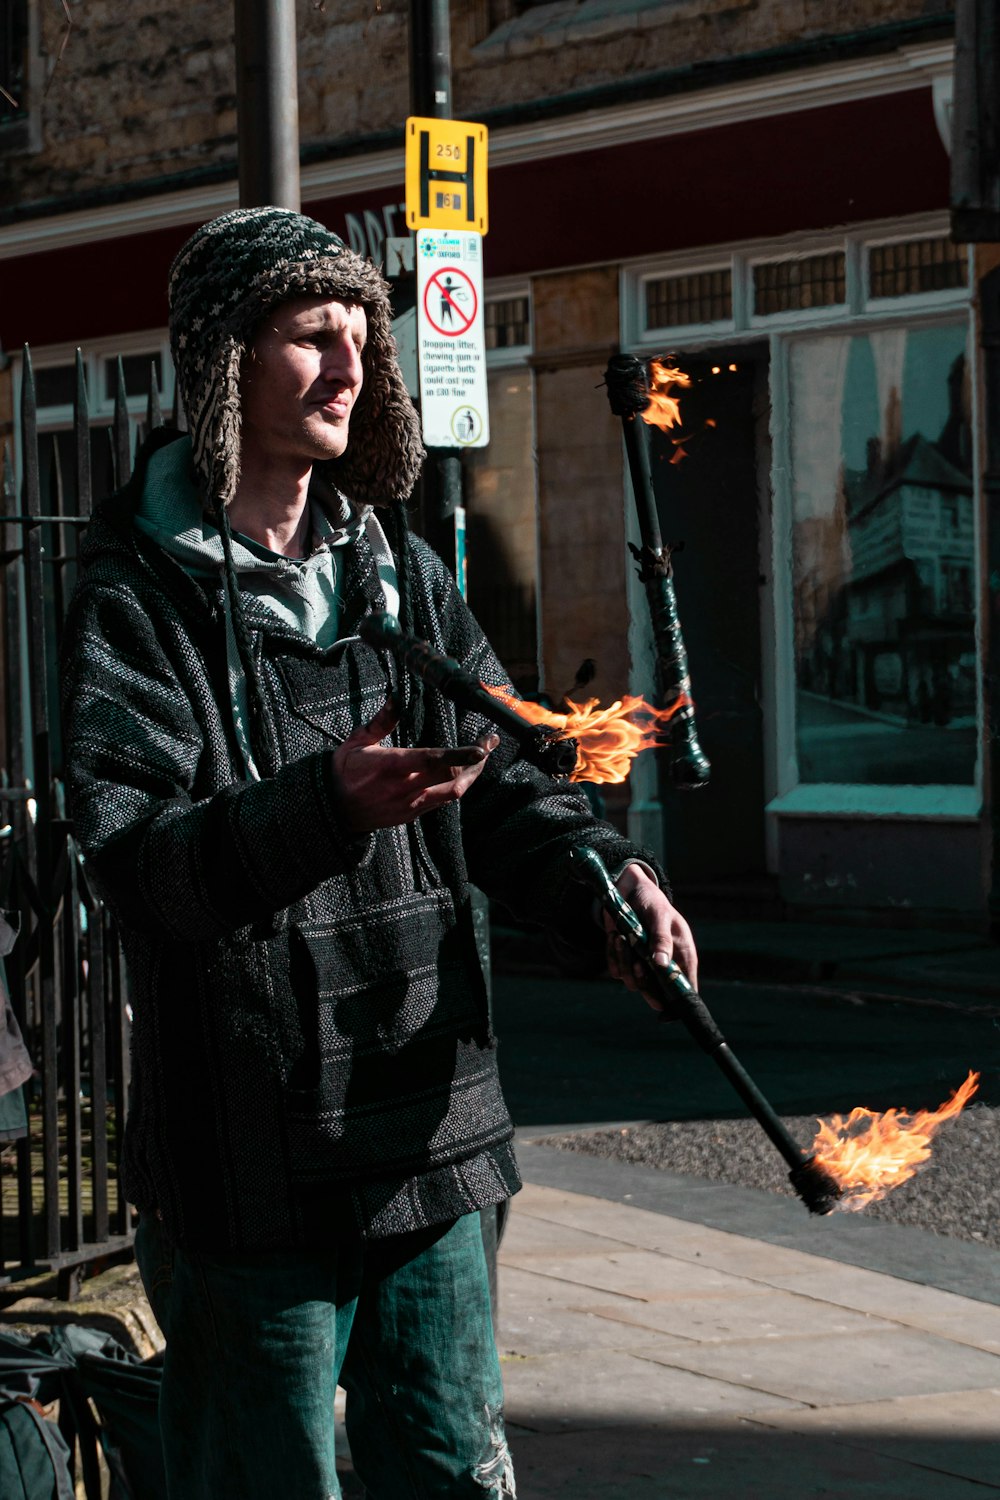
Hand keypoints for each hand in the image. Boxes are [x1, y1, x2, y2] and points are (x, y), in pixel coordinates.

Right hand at [332, 701, 499, 832]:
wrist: (332, 809)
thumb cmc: (345, 771)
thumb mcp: (357, 741)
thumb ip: (382, 721)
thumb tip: (396, 697)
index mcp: (393, 765)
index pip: (434, 760)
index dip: (460, 755)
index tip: (481, 748)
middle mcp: (406, 787)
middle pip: (453, 776)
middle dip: (477, 760)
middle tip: (490, 742)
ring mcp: (411, 804)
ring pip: (453, 792)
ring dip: (472, 775)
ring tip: (482, 759)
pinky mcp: (412, 815)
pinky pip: (442, 801)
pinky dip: (456, 786)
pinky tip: (462, 774)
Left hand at [604, 862, 697, 1011]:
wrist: (628, 890)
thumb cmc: (653, 902)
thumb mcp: (660, 916)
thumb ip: (662, 939)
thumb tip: (662, 964)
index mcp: (682, 958)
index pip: (685, 990)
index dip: (678, 1005)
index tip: (664, 1011)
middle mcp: (663, 966)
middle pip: (656, 994)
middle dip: (644, 984)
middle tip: (638, 964)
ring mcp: (643, 964)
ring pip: (633, 983)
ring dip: (625, 963)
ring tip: (622, 938)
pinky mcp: (624, 959)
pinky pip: (616, 970)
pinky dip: (614, 955)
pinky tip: (615, 935)